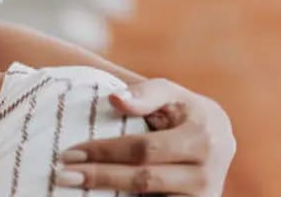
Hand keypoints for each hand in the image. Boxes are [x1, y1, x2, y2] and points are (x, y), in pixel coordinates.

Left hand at [54, 79, 235, 195]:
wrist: (217, 143)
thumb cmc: (185, 113)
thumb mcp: (172, 95)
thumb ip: (146, 93)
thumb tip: (114, 99)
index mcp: (204, 137)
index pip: (144, 148)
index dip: (105, 152)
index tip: (69, 153)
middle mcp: (208, 172)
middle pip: (143, 179)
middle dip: (100, 177)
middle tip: (63, 174)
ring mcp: (203, 196)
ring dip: (109, 196)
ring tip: (74, 189)